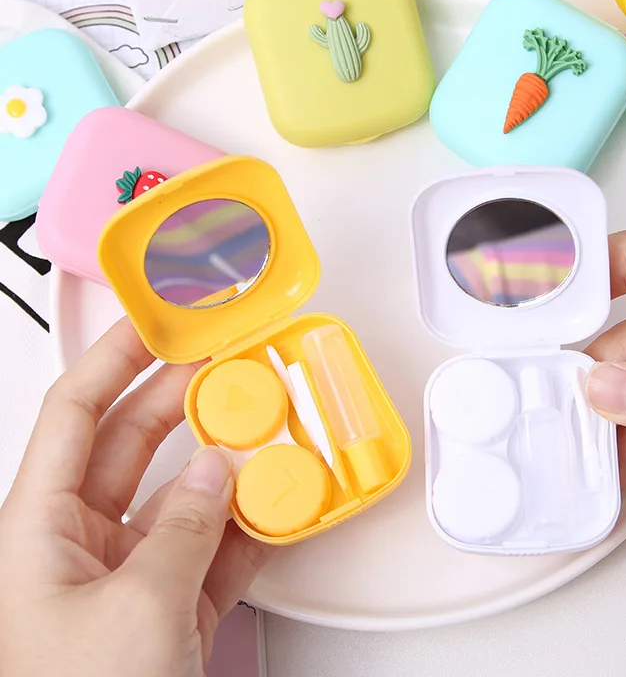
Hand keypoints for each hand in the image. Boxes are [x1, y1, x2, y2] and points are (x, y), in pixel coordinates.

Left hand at [0, 318, 268, 675]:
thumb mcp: (136, 609)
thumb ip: (184, 527)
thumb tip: (219, 471)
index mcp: (38, 530)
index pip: (76, 414)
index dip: (115, 357)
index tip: (160, 321)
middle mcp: (78, 546)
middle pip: (134, 444)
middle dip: (183, 400)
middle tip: (228, 364)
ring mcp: (128, 577)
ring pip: (182, 497)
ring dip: (227, 465)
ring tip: (267, 429)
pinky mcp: (169, 613)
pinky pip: (212, 550)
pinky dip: (249, 526)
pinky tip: (278, 502)